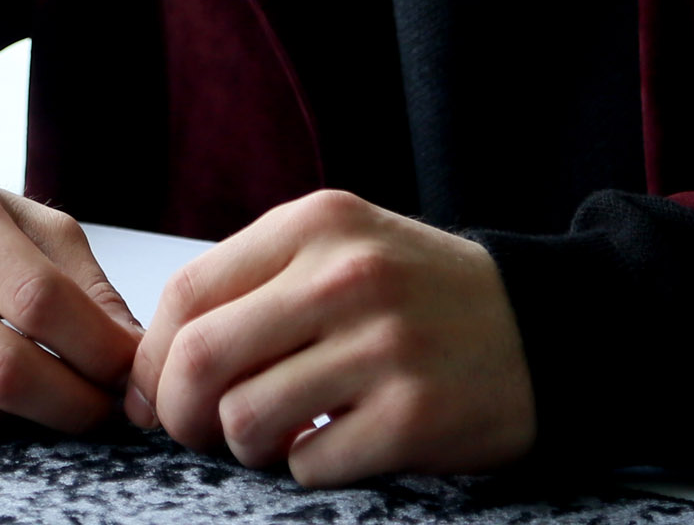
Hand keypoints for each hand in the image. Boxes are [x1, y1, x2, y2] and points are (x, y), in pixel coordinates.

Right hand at [0, 164, 141, 435]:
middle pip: (1, 366)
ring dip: (25, 416)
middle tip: (102, 406)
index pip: (38, 298)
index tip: (127, 369)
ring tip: (50, 395)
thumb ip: (78, 275)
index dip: (97, 348)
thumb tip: (129, 349)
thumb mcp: (10, 213)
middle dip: (71, 401)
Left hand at [127, 188, 534, 486]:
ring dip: (246, 445)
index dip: (152, 357)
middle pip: (201, 359)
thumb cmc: (417, 294)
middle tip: (196, 429)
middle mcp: (347, 277)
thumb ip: (254, 284)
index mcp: (317, 225)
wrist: (541, 326)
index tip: (153, 391)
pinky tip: (337, 443)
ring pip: (246, 420)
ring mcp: (384, 346)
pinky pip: (309, 465)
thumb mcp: (340, 249)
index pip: (187, 292)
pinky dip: (307, 467)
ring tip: (278, 434)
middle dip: (180, 412)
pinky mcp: (414, 416)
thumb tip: (154, 362)